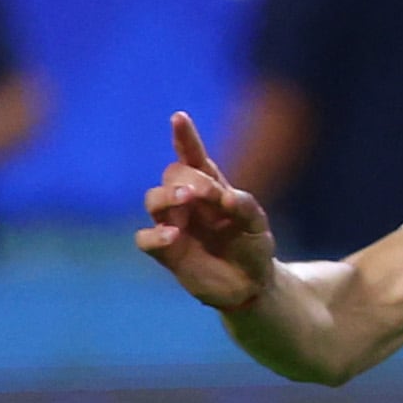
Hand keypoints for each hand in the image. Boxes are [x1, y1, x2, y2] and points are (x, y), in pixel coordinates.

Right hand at [136, 109, 279, 313]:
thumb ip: (244, 205)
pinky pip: (144, 239)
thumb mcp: (257, 224)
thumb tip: (224, 197)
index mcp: (209, 187)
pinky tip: (173, 235)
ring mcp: (173, 224)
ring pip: (153, 200)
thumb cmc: (252, 246)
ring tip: (186, 199)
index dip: (184, 138)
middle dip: (187, 178)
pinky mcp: (165, 251)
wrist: (251, 284)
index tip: (179, 118)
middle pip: (172, 175)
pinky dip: (155, 235)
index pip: (192, 157)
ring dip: (168, 196)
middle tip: (208, 192)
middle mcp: (186, 202)